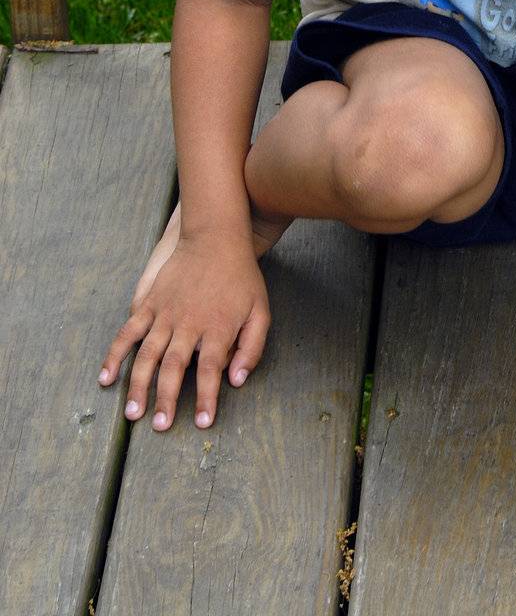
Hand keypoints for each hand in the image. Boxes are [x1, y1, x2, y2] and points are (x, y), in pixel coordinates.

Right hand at [99, 234, 270, 430]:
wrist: (215, 237)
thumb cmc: (240, 278)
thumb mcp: (259, 311)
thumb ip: (251, 347)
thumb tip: (237, 381)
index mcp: (218, 328)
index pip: (211, 371)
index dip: (207, 399)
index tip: (203, 423)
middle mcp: (189, 324)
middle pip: (174, 368)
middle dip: (167, 400)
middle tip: (160, 426)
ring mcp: (165, 313)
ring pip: (147, 356)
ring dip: (138, 386)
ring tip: (133, 414)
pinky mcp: (149, 303)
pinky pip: (128, 332)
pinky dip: (114, 355)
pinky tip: (106, 377)